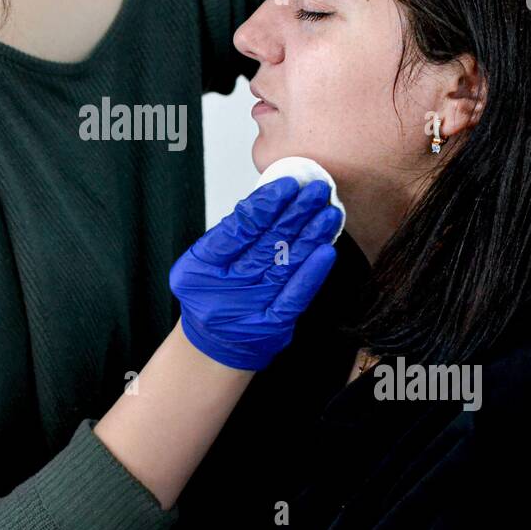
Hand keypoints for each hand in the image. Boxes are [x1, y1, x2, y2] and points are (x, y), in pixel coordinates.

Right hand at [169, 177, 340, 370]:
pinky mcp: (272, 326)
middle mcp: (225, 287)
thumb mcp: (201, 263)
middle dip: (295, 213)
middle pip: (266, 243)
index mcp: (202, 265)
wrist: (214, 345)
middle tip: (317, 189)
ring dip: (310, 236)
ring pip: (286, 264)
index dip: (265, 204)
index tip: (289, 184)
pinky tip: (326, 252)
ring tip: (329, 212)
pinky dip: (311, 274)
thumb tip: (269, 199)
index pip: (239, 228)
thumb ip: (230, 234)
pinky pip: (296, 297)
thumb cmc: (211, 294)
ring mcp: (249, 307)